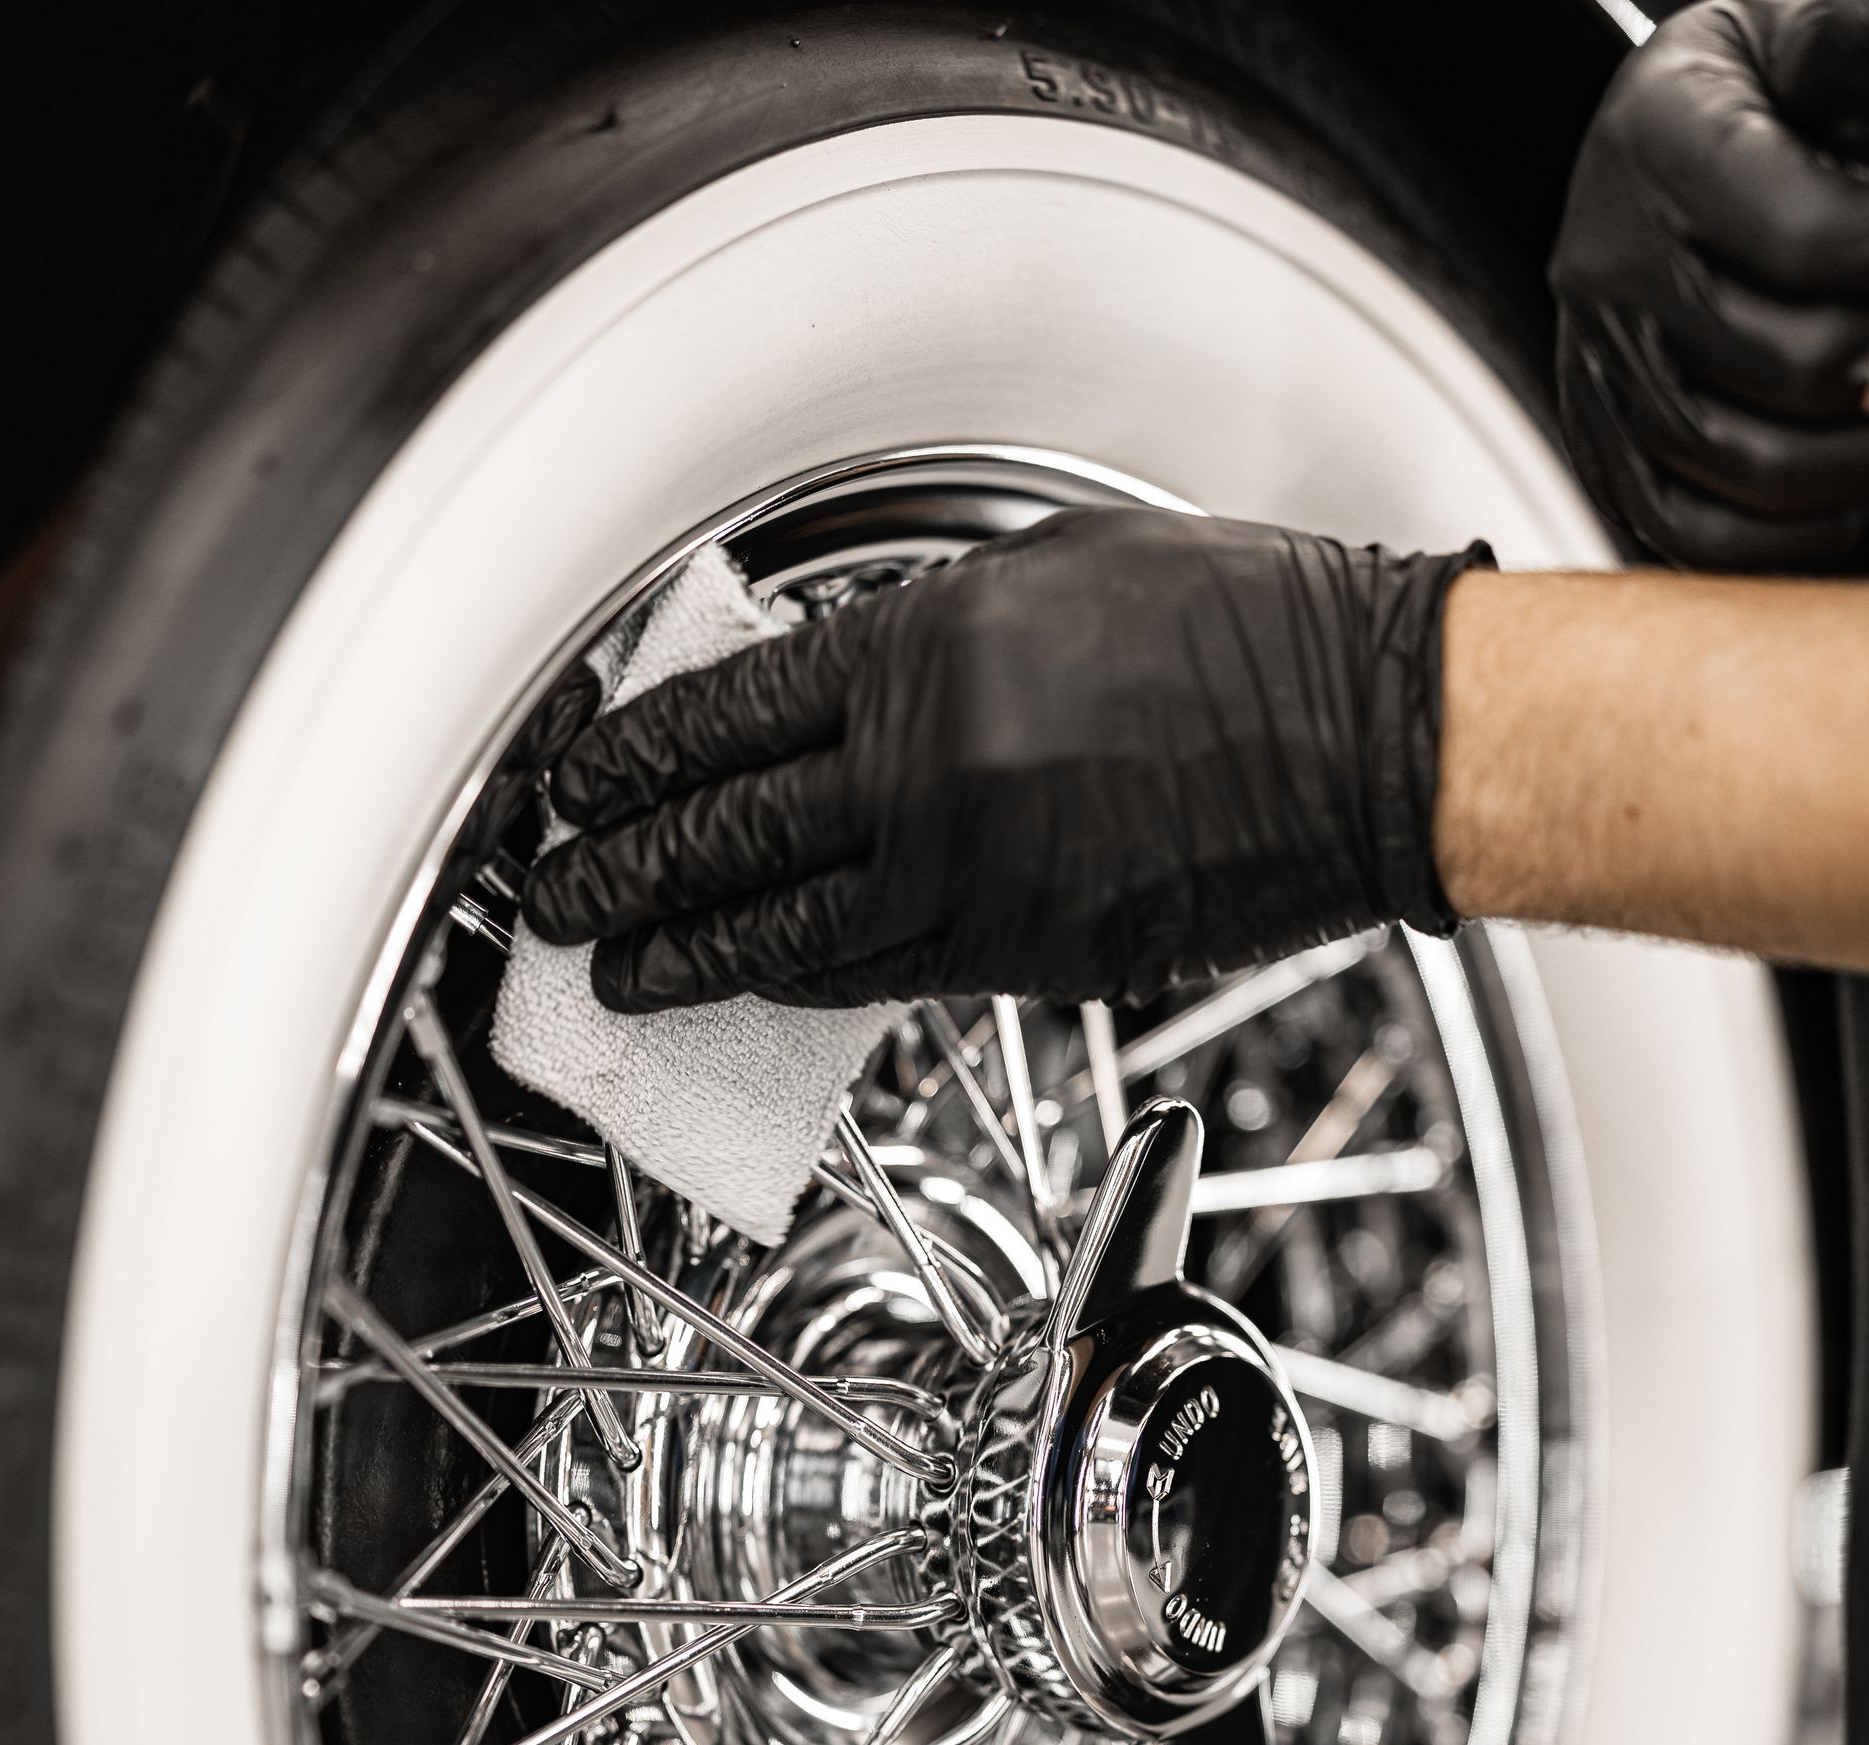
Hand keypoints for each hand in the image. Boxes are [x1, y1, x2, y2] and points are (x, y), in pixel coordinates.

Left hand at [521, 510, 1487, 1013]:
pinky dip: (806, 983)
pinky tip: (755, 987)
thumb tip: (831, 687)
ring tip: (622, 973)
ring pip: (792, 933)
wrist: (1371, 737)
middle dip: (626, 873)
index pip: (730, 715)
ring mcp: (979, 872)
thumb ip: (924, 635)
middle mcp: (934, 768)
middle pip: (733, 836)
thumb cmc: (1244, 630)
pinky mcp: (1030, 954)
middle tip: (558, 902)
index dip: (636, 759)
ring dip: (692, 957)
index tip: (577, 787)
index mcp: (929, 648)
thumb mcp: (1056, 573)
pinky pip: (884, 976)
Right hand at [1552, 0, 1868, 570]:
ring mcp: (1601, 370)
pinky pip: (1689, 533)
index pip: (1809, 236)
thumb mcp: (1799, 36)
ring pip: (1749, 463)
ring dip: (1858, 464)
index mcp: (1659, 146)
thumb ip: (1852, 47)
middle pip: (1793, 362)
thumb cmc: (1746, 92)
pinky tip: (1847, 507)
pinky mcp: (1601, 446)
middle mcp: (1613, 268)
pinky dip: (1785, 542)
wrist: (1648, 145)